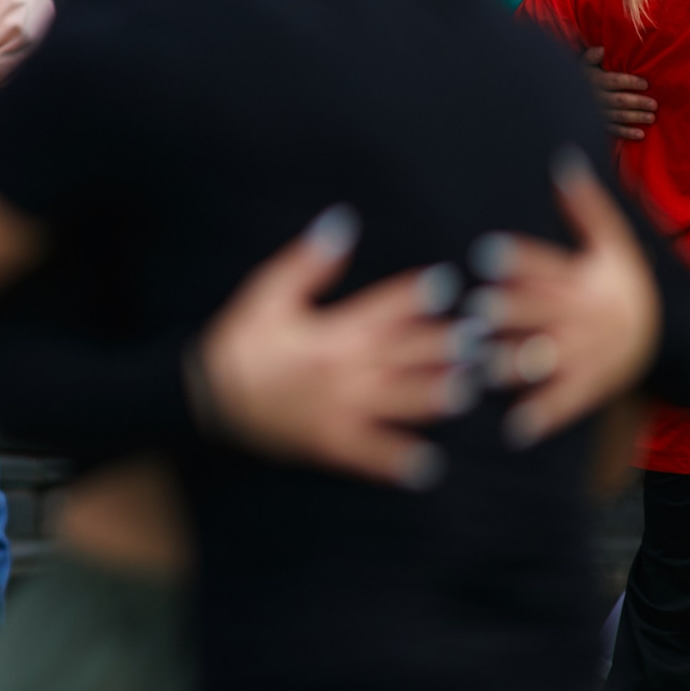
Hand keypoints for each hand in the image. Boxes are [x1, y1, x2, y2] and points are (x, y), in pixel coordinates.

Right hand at [192, 207, 465, 487]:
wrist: (206, 398)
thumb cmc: (239, 342)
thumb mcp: (266, 293)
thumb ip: (308, 261)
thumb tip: (342, 223)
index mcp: (330, 332)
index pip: (382, 307)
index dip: (416, 293)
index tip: (448, 284)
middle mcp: (342, 371)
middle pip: (402, 354)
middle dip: (443, 344)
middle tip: (483, 338)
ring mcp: (338, 410)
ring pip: (396, 403)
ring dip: (434, 396)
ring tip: (467, 390)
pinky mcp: (329, 444)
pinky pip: (368, 456)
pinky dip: (396, 463)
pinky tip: (427, 467)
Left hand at [464, 150, 660, 446]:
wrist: (664, 336)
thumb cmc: (621, 284)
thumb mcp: (614, 245)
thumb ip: (587, 207)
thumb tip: (564, 158)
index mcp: (585, 279)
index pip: (549, 266)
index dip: (519, 259)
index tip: (485, 252)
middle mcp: (585, 318)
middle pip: (543, 314)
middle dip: (510, 313)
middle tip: (472, 312)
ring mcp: (587, 355)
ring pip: (546, 360)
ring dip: (512, 365)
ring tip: (476, 368)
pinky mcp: (588, 388)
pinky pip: (564, 404)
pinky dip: (540, 417)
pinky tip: (511, 428)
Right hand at [583, 47, 654, 142]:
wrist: (565, 97)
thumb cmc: (581, 78)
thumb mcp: (583, 64)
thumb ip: (591, 57)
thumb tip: (601, 50)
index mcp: (593, 81)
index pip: (614, 81)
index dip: (630, 82)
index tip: (646, 84)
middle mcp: (595, 98)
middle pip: (619, 100)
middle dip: (637, 102)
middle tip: (654, 104)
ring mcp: (597, 113)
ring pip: (618, 116)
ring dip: (635, 117)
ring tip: (651, 118)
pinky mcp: (598, 125)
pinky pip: (613, 130)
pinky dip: (626, 133)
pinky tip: (640, 135)